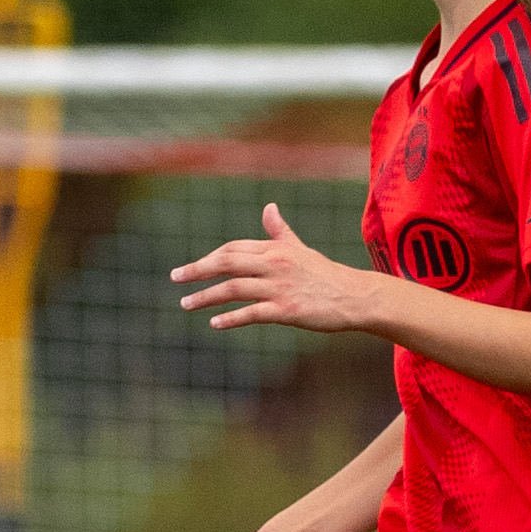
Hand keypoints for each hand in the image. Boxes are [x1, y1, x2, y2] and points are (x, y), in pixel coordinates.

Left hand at [173, 204, 391, 335]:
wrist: (354, 296)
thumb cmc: (325, 274)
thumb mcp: (300, 249)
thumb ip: (279, 232)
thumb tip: (268, 208)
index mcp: (276, 249)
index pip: (233, 248)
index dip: (209, 258)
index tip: (190, 268)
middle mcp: (275, 264)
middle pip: (227, 263)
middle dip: (197, 270)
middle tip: (175, 278)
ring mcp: (280, 288)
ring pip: (234, 289)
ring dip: (206, 297)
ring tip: (186, 304)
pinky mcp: (287, 311)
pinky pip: (252, 313)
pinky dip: (231, 318)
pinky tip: (214, 323)